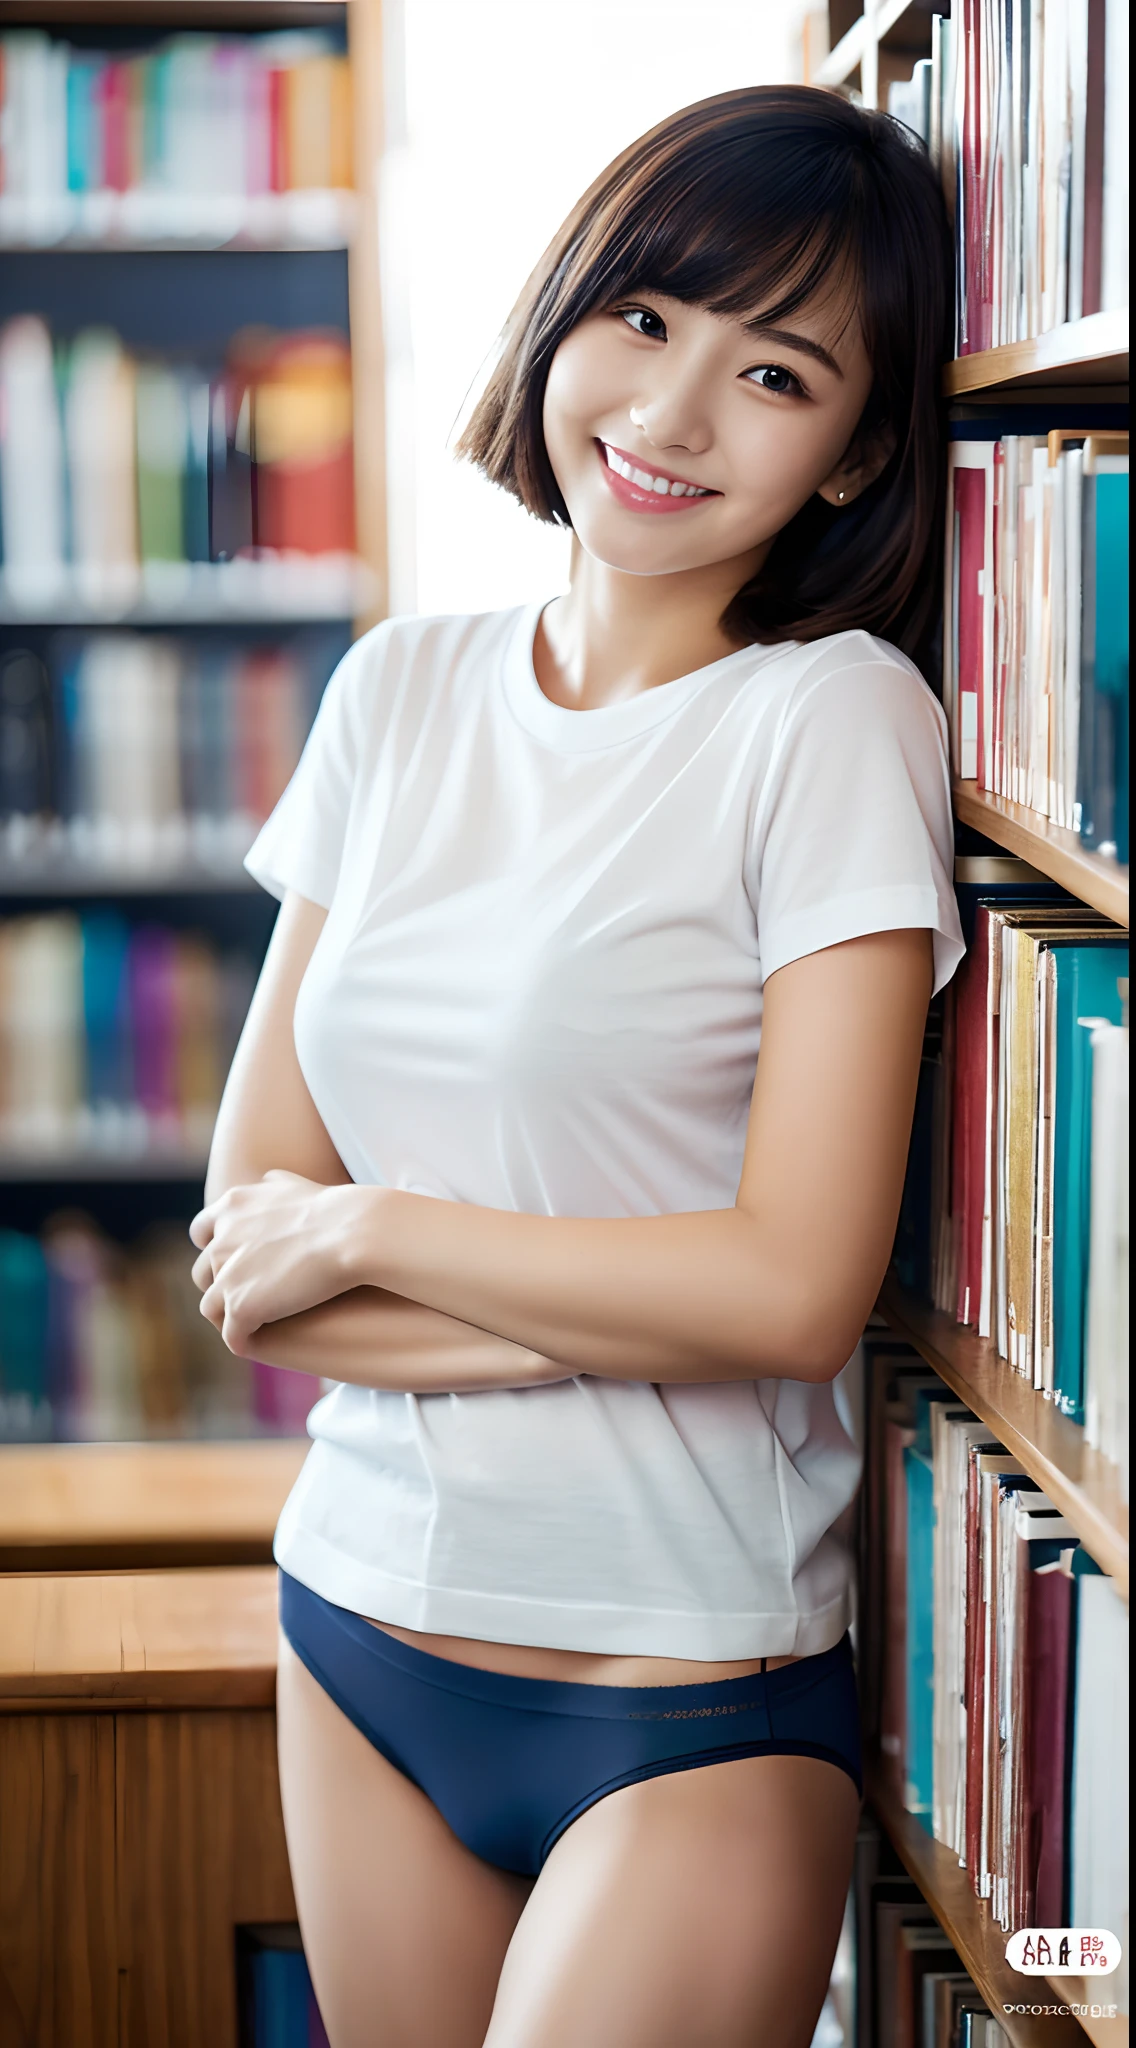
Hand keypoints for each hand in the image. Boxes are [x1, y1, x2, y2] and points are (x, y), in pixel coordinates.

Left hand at [189, 1171, 374, 1354]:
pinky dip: (242, 1339)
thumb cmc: (336, 1208)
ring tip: (250, 1324)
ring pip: (212, 1306)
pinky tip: (257, 1340)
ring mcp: (228, 1276)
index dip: (215, 1249)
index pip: (202, 1233)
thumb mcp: (295, 1184)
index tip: (235, 1260)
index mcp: (231, 1207)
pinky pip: (233, 1334)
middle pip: (203, 1272)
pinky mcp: (242, 1307)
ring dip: (229, 1315)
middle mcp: (221, 1240)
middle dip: (220, 1284)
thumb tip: (268, 1179)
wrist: (352, 1232)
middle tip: (247, 1295)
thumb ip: (274, 1185)